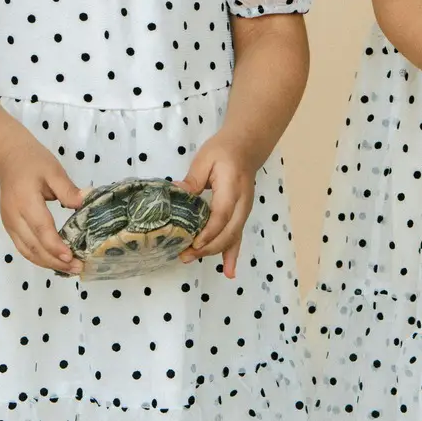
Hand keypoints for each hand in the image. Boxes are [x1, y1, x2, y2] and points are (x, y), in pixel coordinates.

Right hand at [0, 136, 85, 274]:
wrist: (8, 159)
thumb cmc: (33, 162)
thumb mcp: (53, 170)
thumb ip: (67, 189)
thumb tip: (84, 203)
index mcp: (25, 201)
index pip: (41, 228)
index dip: (55, 246)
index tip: (71, 257)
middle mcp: (14, 217)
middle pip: (33, 246)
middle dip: (55, 261)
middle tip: (78, 268)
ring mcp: (10, 224)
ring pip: (27, 252)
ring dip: (48, 264)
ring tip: (69, 269)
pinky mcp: (10, 228)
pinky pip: (24, 248)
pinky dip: (39, 258)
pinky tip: (55, 262)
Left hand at [175, 131, 258, 277]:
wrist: (245, 148)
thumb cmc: (223, 151)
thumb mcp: (205, 159)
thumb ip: (192, 179)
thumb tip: (175, 192)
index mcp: (232, 187)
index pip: (222, 215)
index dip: (208, 232)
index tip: (193, 243)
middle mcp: (242, 204)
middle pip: (228, 232)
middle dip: (207, 247)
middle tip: (184, 255)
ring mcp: (244, 212)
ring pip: (232, 237)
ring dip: (214, 252)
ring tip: (192, 259)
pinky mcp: (241, 216)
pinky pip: (238, 238)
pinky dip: (233, 255)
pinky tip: (229, 272)